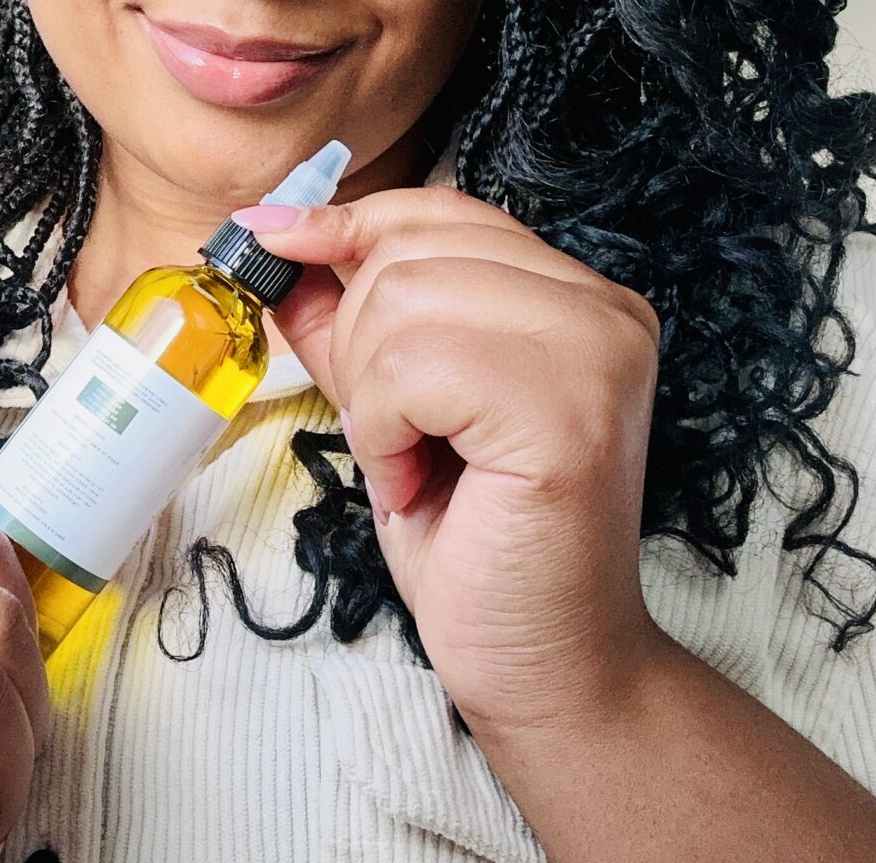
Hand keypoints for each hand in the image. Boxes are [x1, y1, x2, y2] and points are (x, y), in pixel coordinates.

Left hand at [234, 187, 664, 731]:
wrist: (544, 664)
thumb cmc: (477, 546)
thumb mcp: (395, 408)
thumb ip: (350, 321)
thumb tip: (277, 240)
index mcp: (579, 297)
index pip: (442, 211)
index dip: (347, 223)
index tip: (270, 238)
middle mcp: (605, 308)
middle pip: (408, 251)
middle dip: (361, 346)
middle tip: (398, 438)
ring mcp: (595, 352)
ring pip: (401, 300)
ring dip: (374, 399)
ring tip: (417, 465)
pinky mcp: (566, 411)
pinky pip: (411, 369)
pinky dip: (386, 432)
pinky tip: (425, 484)